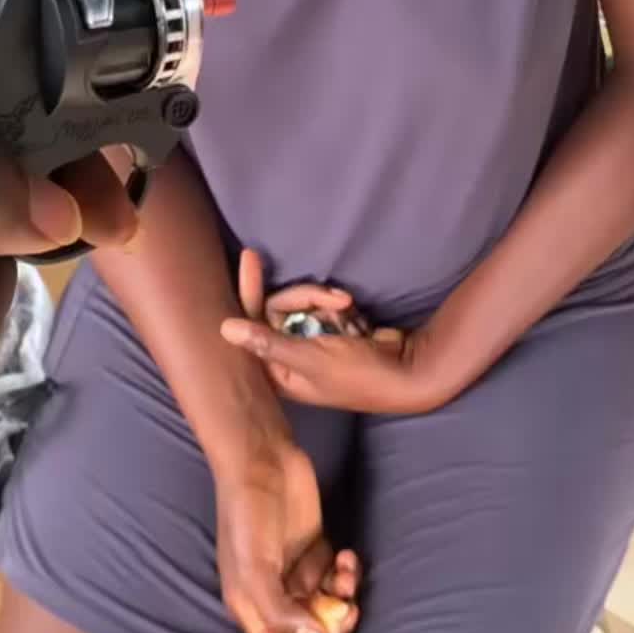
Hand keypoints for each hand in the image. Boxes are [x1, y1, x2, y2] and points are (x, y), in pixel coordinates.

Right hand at [216, 442, 360, 632]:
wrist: (261, 460)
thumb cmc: (248, 514)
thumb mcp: (255, 568)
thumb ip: (282, 611)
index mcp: (250, 606)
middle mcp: (274, 593)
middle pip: (310, 631)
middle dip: (334, 625)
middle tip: (349, 608)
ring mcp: (295, 570)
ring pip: (328, 603)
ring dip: (344, 595)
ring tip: (345, 571)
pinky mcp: (315, 547)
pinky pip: (337, 576)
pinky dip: (346, 571)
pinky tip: (346, 554)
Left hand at [222, 249, 445, 413]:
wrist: (409, 374)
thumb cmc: (360, 375)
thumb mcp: (312, 359)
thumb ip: (268, 342)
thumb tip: (223, 328)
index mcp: (278, 372)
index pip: (253, 323)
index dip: (251, 289)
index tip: (251, 256)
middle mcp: (290, 358)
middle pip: (281, 308)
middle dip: (310, 298)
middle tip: (340, 302)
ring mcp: (311, 344)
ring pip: (304, 305)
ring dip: (329, 304)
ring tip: (351, 315)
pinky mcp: (331, 334)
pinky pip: (324, 309)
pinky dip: (342, 311)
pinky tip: (358, 324)